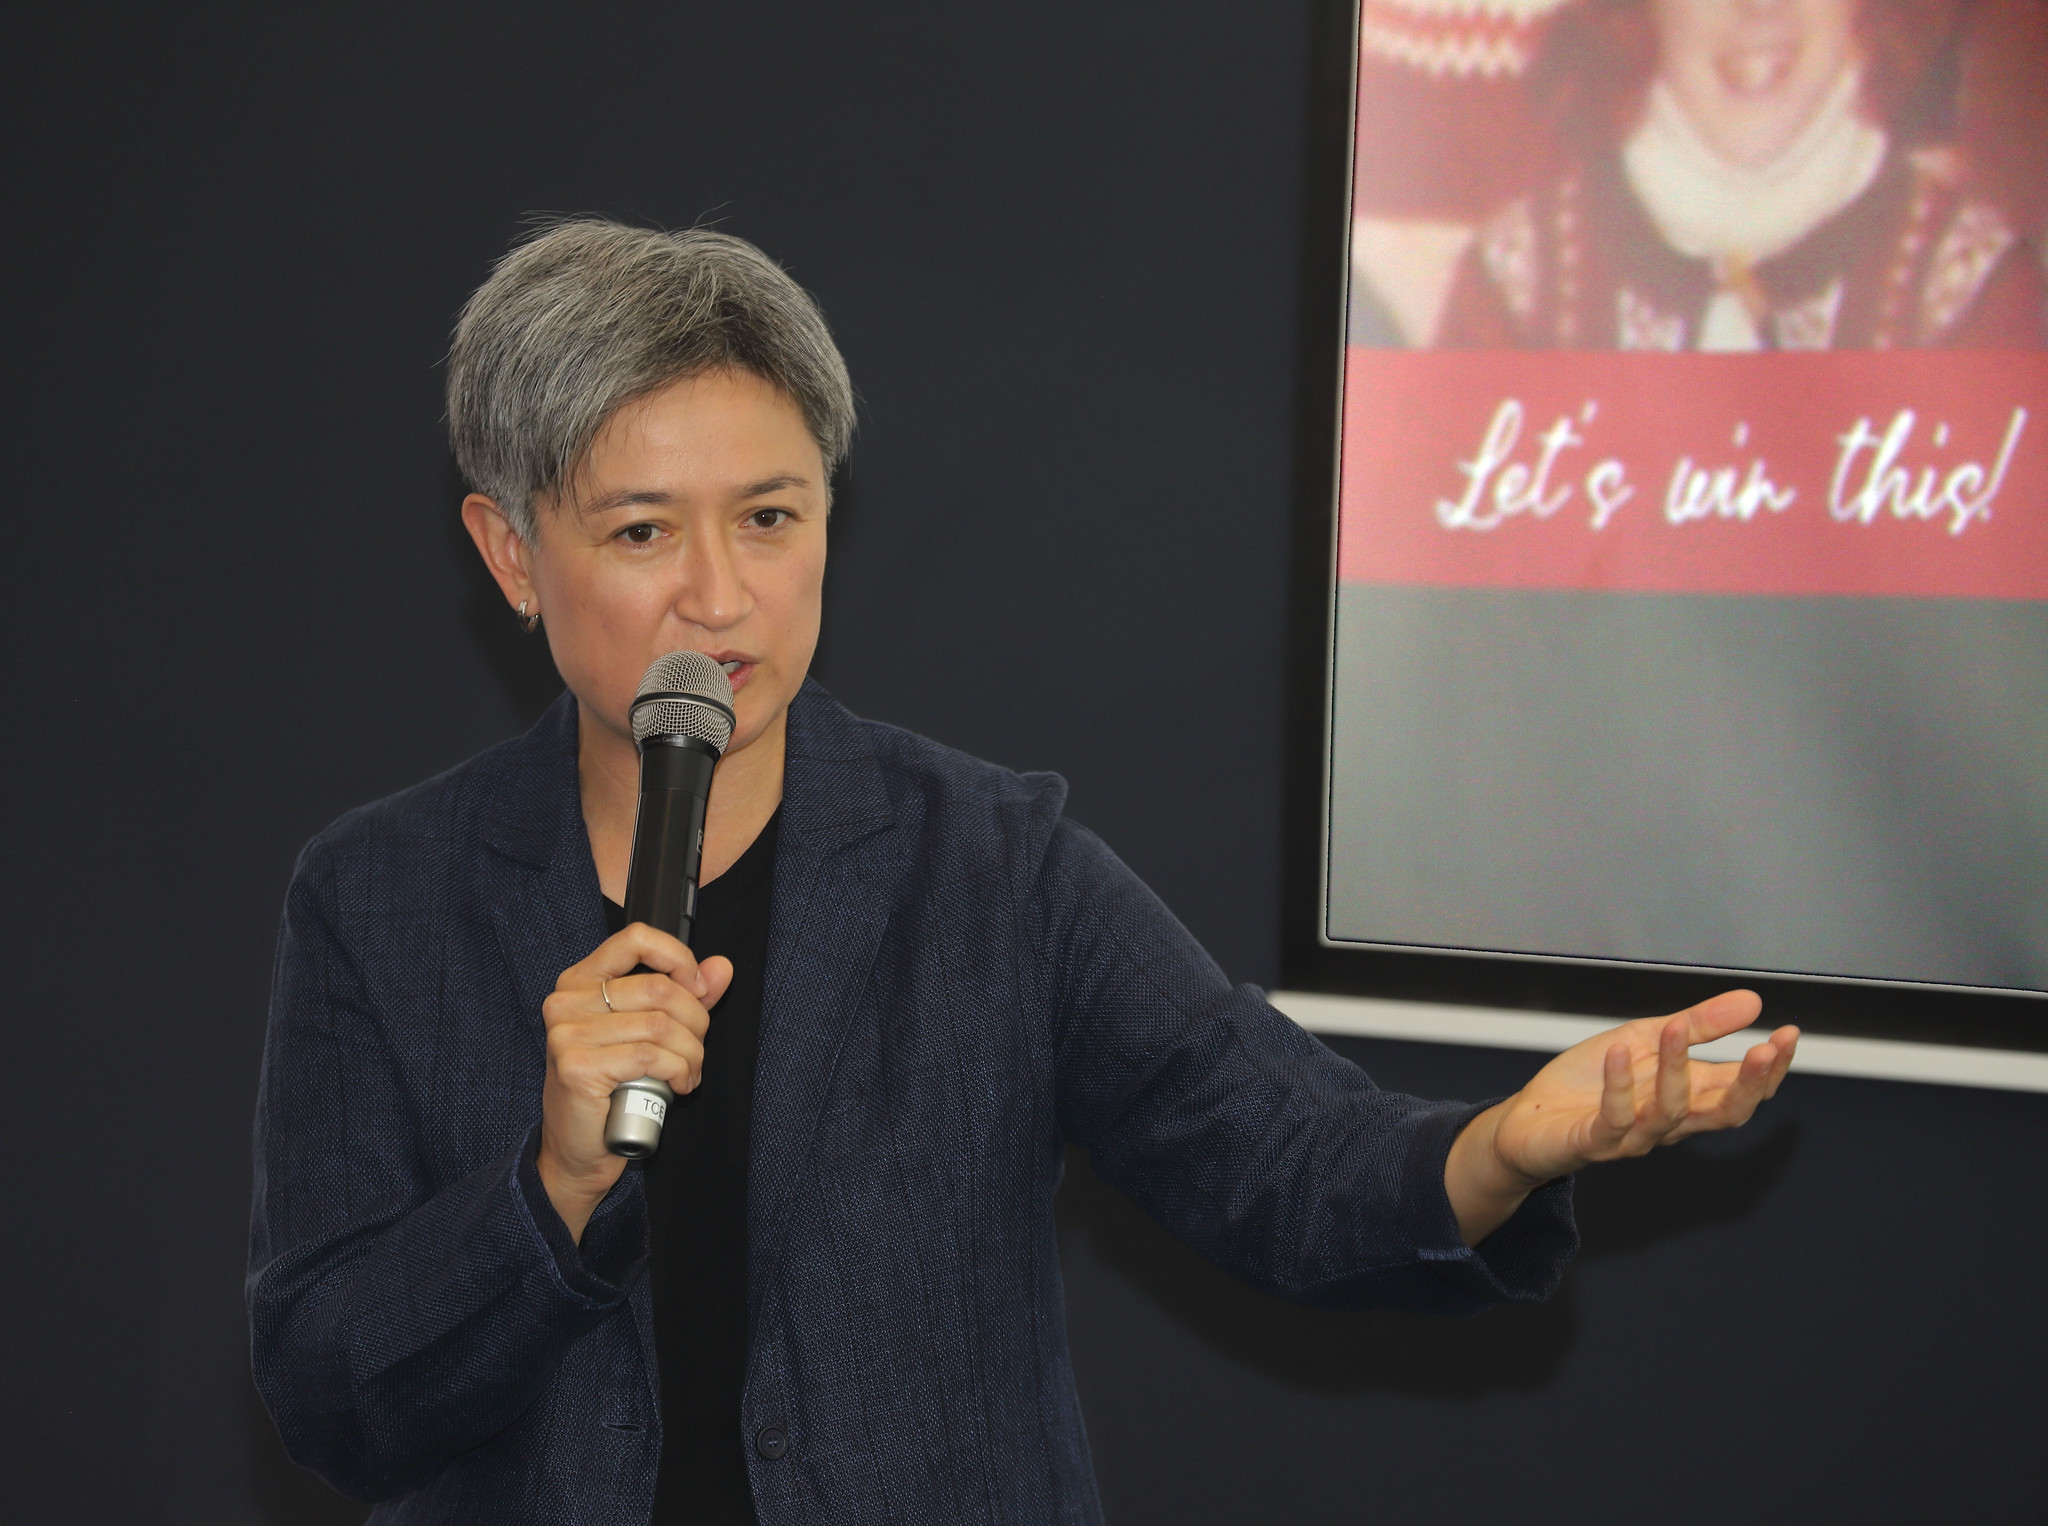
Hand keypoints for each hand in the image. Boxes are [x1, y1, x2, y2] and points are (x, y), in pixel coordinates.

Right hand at [536, 923, 732, 1241]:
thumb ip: (687, 996)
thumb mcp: (653, 1033)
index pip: (636, 938)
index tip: (699, 989)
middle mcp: (566, 1000)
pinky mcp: (576, 1066)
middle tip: (696, 1050)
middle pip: (659, 988)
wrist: (577, 1150)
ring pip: (660, 1024)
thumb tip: (721, 967)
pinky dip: (679, 1071)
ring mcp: (566, 1033)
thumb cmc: (614, 1089)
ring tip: (689, 1073)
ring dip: (691, 1053)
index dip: (679, 958)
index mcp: (581, 980)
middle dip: (696, 1022)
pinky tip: (679, 1087)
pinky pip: (651, 1056)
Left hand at [1445, 990, 1797, 1244]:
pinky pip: (1614, 1118)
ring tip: (1676, 1029)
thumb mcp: (1644, 1040)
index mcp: (1686, 1097)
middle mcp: (1668, 1122)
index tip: (1789, 1034)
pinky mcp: (1594, 1142)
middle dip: (1749, 1084)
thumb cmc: (1589, 1082)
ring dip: (1675, 1071)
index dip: (1769, 1069)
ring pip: (1670, 1113)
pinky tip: (1619, 1053)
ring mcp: (1633, 1136)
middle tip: (1766, 1050)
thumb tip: (1754, 1002)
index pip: (1741, 1091)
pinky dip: (1618, 1086)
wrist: (1529, 1120)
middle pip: (1724, 1114)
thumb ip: (1697, 1025)